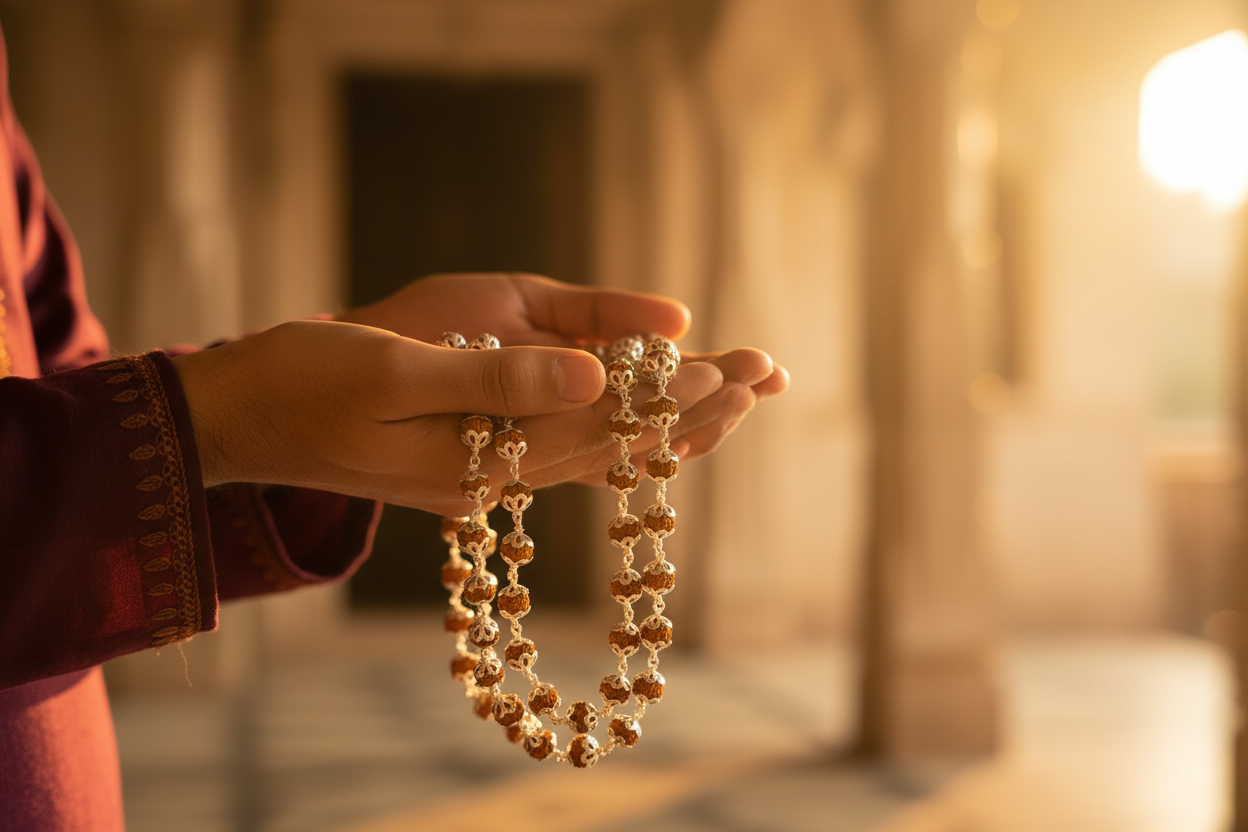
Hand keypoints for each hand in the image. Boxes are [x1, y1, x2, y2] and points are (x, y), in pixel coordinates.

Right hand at [174, 275, 787, 512]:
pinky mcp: (473, 459)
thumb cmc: (305, 383)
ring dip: (667, 422)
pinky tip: (650, 417)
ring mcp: (485, 474)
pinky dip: (618, 429)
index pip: (600, 428)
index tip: (734, 369)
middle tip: (766, 377)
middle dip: (690, 411)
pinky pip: (565, 449)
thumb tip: (598, 377)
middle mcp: (495, 477)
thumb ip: (496, 380)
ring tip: (733, 397)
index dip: (668, 397)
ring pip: (598, 451)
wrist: (250, 418)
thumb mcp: (391, 370)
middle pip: (614, 446)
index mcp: (480, 456)